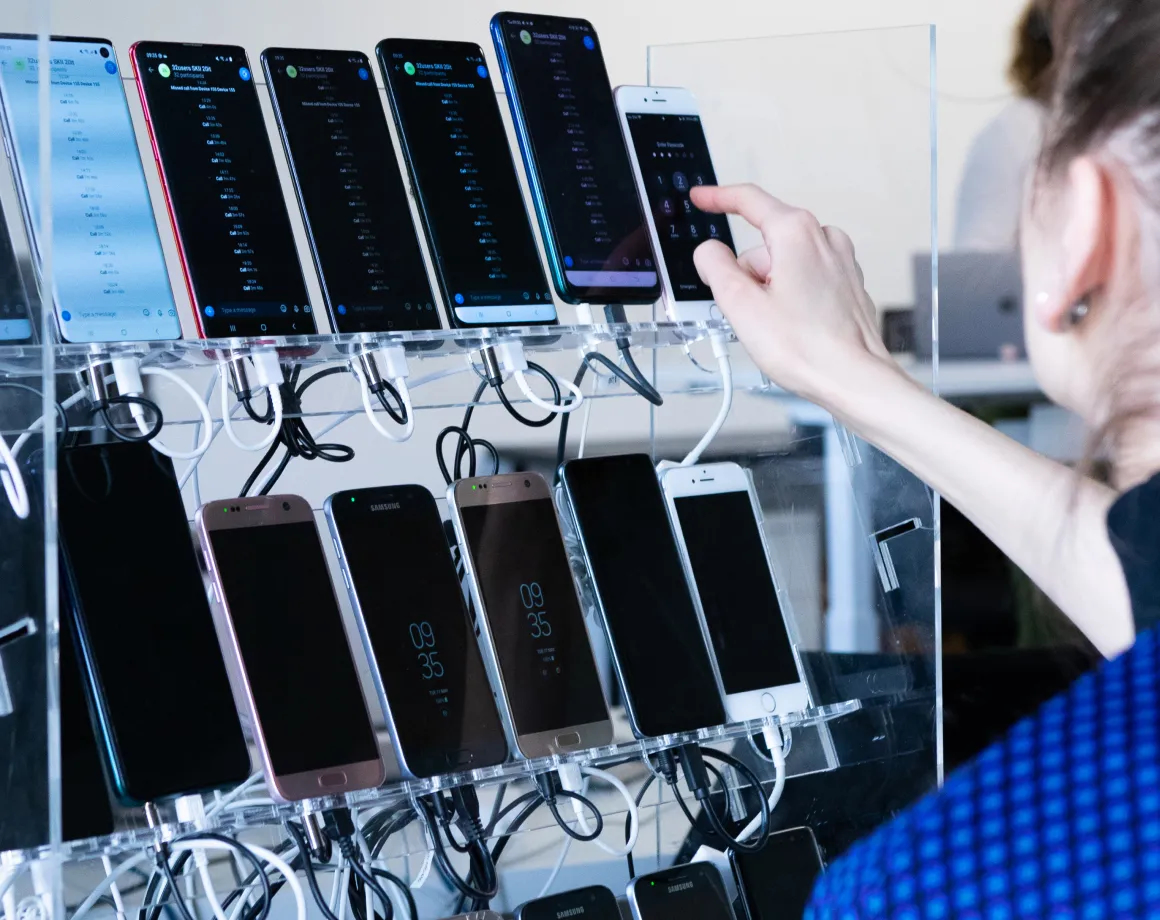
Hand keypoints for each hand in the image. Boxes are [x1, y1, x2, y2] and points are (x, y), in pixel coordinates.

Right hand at [690, 183, 896, 407]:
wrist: (854, 379)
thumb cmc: (808, 348)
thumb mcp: (741, 306)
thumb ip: (715, 267)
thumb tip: (709, 252)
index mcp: (797, 233)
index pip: (749, 200)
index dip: (718, 198)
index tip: (701, 198)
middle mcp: (824, 238)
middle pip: (763, 245)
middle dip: (747, 275)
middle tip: (748, 313)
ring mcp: (840, 260)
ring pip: (783, 264)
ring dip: (768, 289)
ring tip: (775, 326)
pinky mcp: (846, 282)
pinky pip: (804, 278)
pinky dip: (790, 296)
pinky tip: (793, 327)